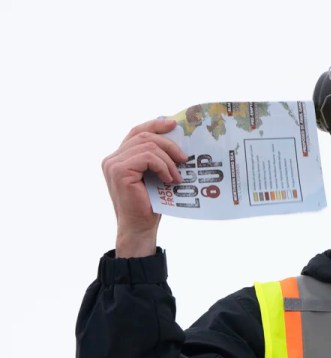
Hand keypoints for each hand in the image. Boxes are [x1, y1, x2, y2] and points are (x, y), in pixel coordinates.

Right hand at [101, 118, 186, 256]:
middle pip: (144, 136)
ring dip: (168, 160)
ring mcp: (113, 164)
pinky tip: (169, 179)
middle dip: (168, 144)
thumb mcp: (155, 175)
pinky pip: (147, 157)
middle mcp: (112, 158)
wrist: (140, 227)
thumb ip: (157, 158)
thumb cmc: (150, 204)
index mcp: (119, 157)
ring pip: (148, 146)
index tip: (173, 124)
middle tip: (185, 158)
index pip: (137, 132)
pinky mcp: (119, 171)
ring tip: (177, 175)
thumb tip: (176, 137)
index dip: (155, 124)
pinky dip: (162, 166)